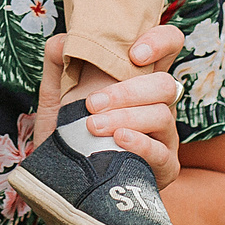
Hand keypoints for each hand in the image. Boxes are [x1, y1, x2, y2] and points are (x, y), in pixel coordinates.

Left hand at [27, 26, 188, 188]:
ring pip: (162, 115)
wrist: (65, 185)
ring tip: (92, 126)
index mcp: (139, 83)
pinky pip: (161, 152)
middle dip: (128, 92)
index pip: (169, 47)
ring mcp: (164, 137)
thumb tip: (62, 39)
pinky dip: (140, 143)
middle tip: (91, 104)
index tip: (134, 53)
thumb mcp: (56, 101)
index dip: (160, 41)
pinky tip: (119, 140)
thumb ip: (57, 67)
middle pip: (166, 84)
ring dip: (126, 117)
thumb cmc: (69, 139)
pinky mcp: (164, 168)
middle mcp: (157, 106)